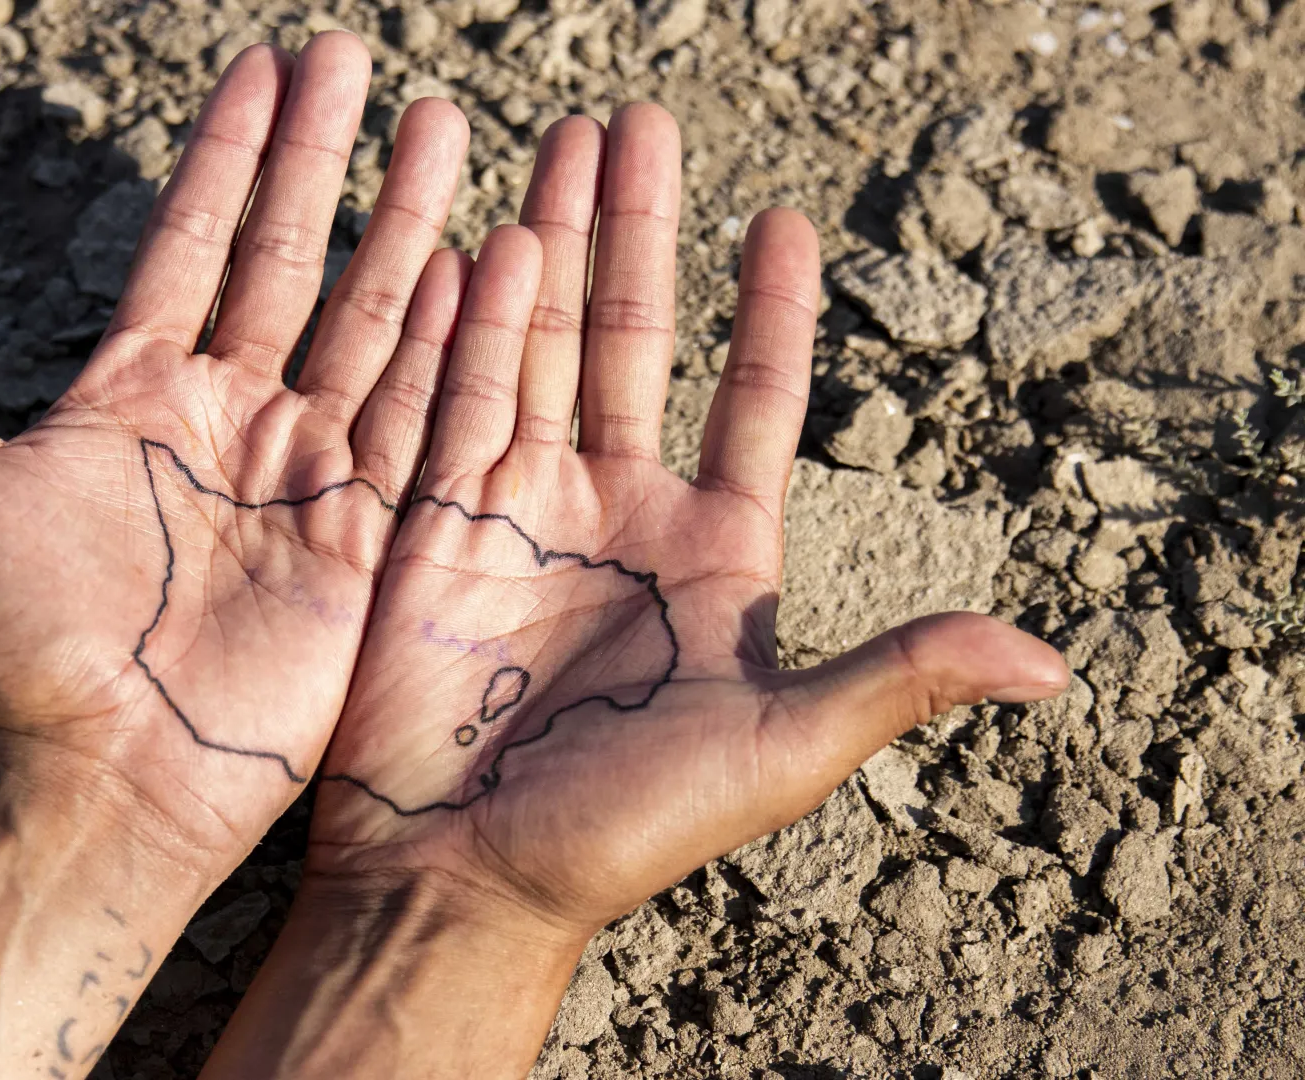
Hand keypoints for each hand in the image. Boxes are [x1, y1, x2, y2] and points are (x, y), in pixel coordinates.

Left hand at [0, 32, 479, 1078]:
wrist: (104, 772)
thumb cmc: (17, 645)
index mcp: (138, 392)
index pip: (194, 243)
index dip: (229, 154)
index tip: (262, 66)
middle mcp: (229, 417)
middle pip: (291, 259)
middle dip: (324, 159)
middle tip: (356, 61)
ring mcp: (302, 471)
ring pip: (367, 319)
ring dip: (403, 225)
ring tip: (439, 127)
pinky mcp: (361, 532)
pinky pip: (417, 416)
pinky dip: (452, 340)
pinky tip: (487, 261)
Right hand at [205, 106, 1067, 1077]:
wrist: (461, 878)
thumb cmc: (623, 828)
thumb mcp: (778, 749)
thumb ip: (893, 677)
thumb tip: (1050, 663)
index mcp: (713, 557)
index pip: (751, 404)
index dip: (768, 313)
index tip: (782, 218)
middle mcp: (618, 515)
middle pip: (631, 344)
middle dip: (637, 233)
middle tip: (634, 124)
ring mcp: (521, 510)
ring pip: (539, 347)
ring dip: (549, 246)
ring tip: (558, 144)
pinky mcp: (436, 523)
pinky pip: (455, 400)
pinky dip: (466, 322)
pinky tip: (479, 241)